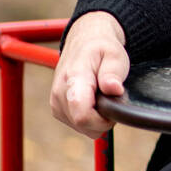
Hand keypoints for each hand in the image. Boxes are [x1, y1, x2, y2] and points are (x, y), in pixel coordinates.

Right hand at [50, 11, 128, 138]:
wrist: (83, 42)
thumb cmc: (100, 49)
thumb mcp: (114, 54)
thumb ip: (113, 72)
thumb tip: (113, 89)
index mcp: (74, 79)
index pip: (82, 115)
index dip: (103, 120)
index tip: (114, 106)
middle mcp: (60, 93)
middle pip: (84, 125)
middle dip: (104, 119)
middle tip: (112, 98)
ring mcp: (56, 103)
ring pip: (82, 128)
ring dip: (97, 118)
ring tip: (103, 96)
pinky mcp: (57, 109)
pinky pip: (79, 126)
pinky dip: (90, 118)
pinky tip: (94, 101)